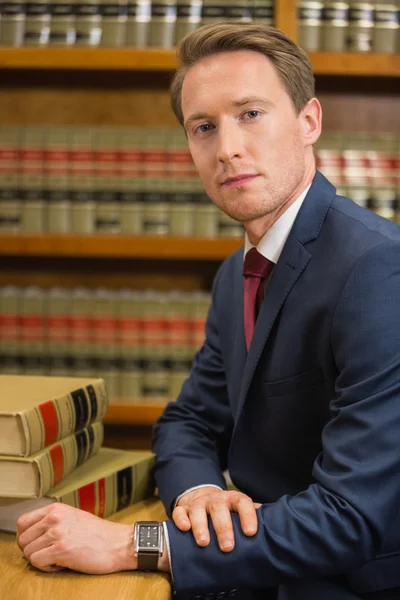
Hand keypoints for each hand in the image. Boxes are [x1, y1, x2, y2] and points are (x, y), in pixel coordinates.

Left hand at [17, 503, 136, 573]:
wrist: (119, 543)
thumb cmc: (99, 535)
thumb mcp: (73, 517)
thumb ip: (54, 521)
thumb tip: (33, 533)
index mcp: (56, 508)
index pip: (23, 522)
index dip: (26, 538)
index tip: (37, 545)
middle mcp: (54, 517)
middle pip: (23, 539)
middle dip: (33, 551)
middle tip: (49, 554)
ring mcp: (57, 532)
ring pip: (28, 552)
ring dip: (42, 560)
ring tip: (59, 558)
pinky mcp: (61, 548)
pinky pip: (36, 562)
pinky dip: (46, 567)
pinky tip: (61, 564)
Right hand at [172, 487, 260, 551]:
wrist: (202, 497)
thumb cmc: (227, 510)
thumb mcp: (240, 510)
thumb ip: (253, 517)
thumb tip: (273, 529)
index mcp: (233, 499)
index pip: (243, 503)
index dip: (248, 516)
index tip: (251, 533)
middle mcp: (215, 500)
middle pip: (219, 508)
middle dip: (223, 527)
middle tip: (227, 547)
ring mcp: (198, 503)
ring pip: (198, 510)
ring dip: (201, 526)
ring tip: (204, 542)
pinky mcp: (183, 509)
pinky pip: (180, 512)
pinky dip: (181, 520)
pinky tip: (185, 528)